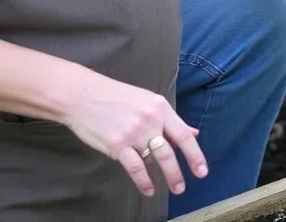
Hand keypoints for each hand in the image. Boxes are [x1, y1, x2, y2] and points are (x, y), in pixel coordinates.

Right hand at [63, 69, 206, 196]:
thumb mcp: (146, 101)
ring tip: (174, 188)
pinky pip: (136, 167)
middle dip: (180, 172)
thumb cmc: (115, 97)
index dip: (195, 154)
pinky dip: (144, 181)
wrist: (83, 95)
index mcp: (159, 107)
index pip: (183, 134)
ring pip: (157, 159)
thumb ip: (169, 119)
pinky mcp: (117, 144)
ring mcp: (133, 132)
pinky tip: (148, 189)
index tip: (202, 170)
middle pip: (171, 150)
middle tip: (183, 187)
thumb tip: (192, 133)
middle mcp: (149, 119)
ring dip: (168, 176)